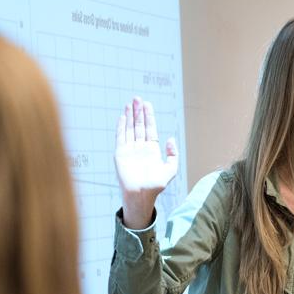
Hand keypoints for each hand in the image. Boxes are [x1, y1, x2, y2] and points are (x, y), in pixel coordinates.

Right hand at [114, 97, 178, 227]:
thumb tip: (170, 138)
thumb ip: (173, 154)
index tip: (147, 104)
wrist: (141, 194)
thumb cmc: (156, 185)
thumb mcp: (170, 170)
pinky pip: (121, 136)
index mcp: (152, 149)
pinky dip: (122, 126)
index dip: (149, 116)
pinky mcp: (121, 153)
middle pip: (139, 126)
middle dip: (139, 112)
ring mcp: (130, 149)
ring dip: (130, 116)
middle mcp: (140, 147)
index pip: (150, 129)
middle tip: (137, 98)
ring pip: (130, 129)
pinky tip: (123, 116)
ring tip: (130, 103)